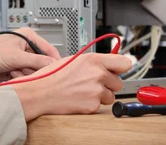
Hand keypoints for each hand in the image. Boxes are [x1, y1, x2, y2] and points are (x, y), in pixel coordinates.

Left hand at [0, 27, 61, 82]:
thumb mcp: (15, 56)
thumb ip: (37, 61)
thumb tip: (54, 65)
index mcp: (28, 36)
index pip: (50, 49)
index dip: (54, 61)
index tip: (57, 72)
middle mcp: (26, 46)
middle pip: (43, 63)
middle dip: (33, 69)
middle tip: (22, 68)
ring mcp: (22, 59)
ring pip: (35, 72)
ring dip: (25, 74)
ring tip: (13, 70)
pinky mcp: (17, 69)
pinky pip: (27, 77)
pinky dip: (21, 78)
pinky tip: (10, 75)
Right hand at [12, 52, 131, 119]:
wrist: (41, 92)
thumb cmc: (52, 75)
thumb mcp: (73, 60)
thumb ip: (93, 62)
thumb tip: (108, 65)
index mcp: (93, 60)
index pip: (124, 63)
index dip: (120, 67)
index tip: (117, 70)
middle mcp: (98, 74)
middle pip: (119, 82)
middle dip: (108, 84)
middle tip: (93, 83)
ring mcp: (97, 90)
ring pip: (111, 95)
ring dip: (101, 95)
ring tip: (83, 91)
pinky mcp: (93, 105)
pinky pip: (100, 105)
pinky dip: (92, 103)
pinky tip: (79, 98)